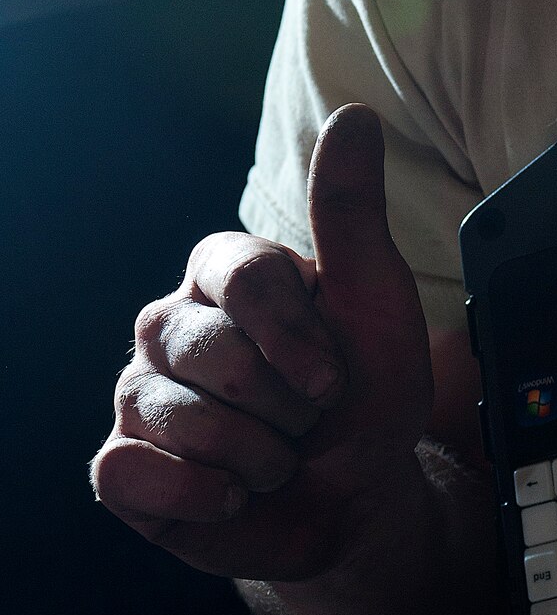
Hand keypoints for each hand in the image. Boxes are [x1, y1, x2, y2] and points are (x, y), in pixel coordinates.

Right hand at [91, 104, 434, 583]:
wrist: (356, 499)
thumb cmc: (363, 393)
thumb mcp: (377, 304)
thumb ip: (352, 212)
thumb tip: (355, 115)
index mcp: (226, 273)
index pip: (245, 276)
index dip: (296, 337)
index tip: (331, 379)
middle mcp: (171, 323)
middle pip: (210, 350)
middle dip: (281, 403)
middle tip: (307, 421)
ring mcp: (138, 392)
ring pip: (174, 415)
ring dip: (253, 455)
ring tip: (276, 459)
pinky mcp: (120, 464)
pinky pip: (133, 473)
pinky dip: (201, 495)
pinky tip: (231, 493)